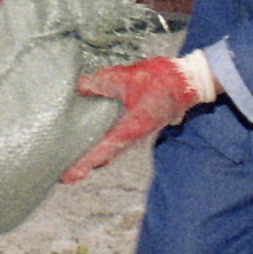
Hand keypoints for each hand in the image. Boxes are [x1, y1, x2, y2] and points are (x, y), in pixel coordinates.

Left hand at [64, 55, 211, 181]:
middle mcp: (132, 137)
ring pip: (109, 152)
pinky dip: (101, 147)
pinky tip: (92, 141)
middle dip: (85, 166)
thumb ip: (102, 82)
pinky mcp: (137, 128)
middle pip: (104, 157)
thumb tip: (80, 86)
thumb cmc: (161, 81)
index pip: (102, 150)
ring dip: (93, 158)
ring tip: (73, 163)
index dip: (84, 163)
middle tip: (65, 176)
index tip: (68, 176)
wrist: (187, 83)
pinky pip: (115, 142)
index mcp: (130, 128)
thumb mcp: (128, 77)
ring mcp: (135, 134)